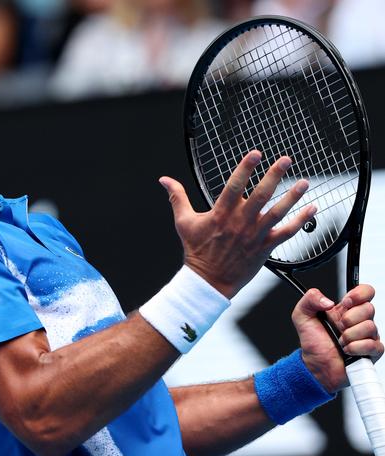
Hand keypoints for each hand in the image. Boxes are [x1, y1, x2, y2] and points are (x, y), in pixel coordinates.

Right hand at [161, 150, 314, 297]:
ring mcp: (254, 236)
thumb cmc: (196, 251)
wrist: (208, 282)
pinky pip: (286, 232)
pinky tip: (312, 208)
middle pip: (260, 196)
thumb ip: (177, 197)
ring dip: (292, 196)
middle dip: (274, 176)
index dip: (244, 168)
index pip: (234, 186)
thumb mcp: (183, 222)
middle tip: (285, 160)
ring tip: (304, 182)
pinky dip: (300, 221)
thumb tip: (164, 179)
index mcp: (220, 214)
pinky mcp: (264, 248)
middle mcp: (239, 223)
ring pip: (276, 212)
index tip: (255, 153)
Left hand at [293, 285, 383, 393]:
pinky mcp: (372, 351)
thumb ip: (310, 299)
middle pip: (369, 308)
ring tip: (340, 341)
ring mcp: (367, 335)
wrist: (315, 364)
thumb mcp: (302, 315)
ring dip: (349, 336)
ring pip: (370, 327)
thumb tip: (327, 301)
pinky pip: (373, 345)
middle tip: (338, 327)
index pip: (365, 292)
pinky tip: (347, 350)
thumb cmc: (313, 341)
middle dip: (349, 318)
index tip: (346, 302)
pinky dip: (356, 348)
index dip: (359, 294)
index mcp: (345, 309)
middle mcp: (359, 320)